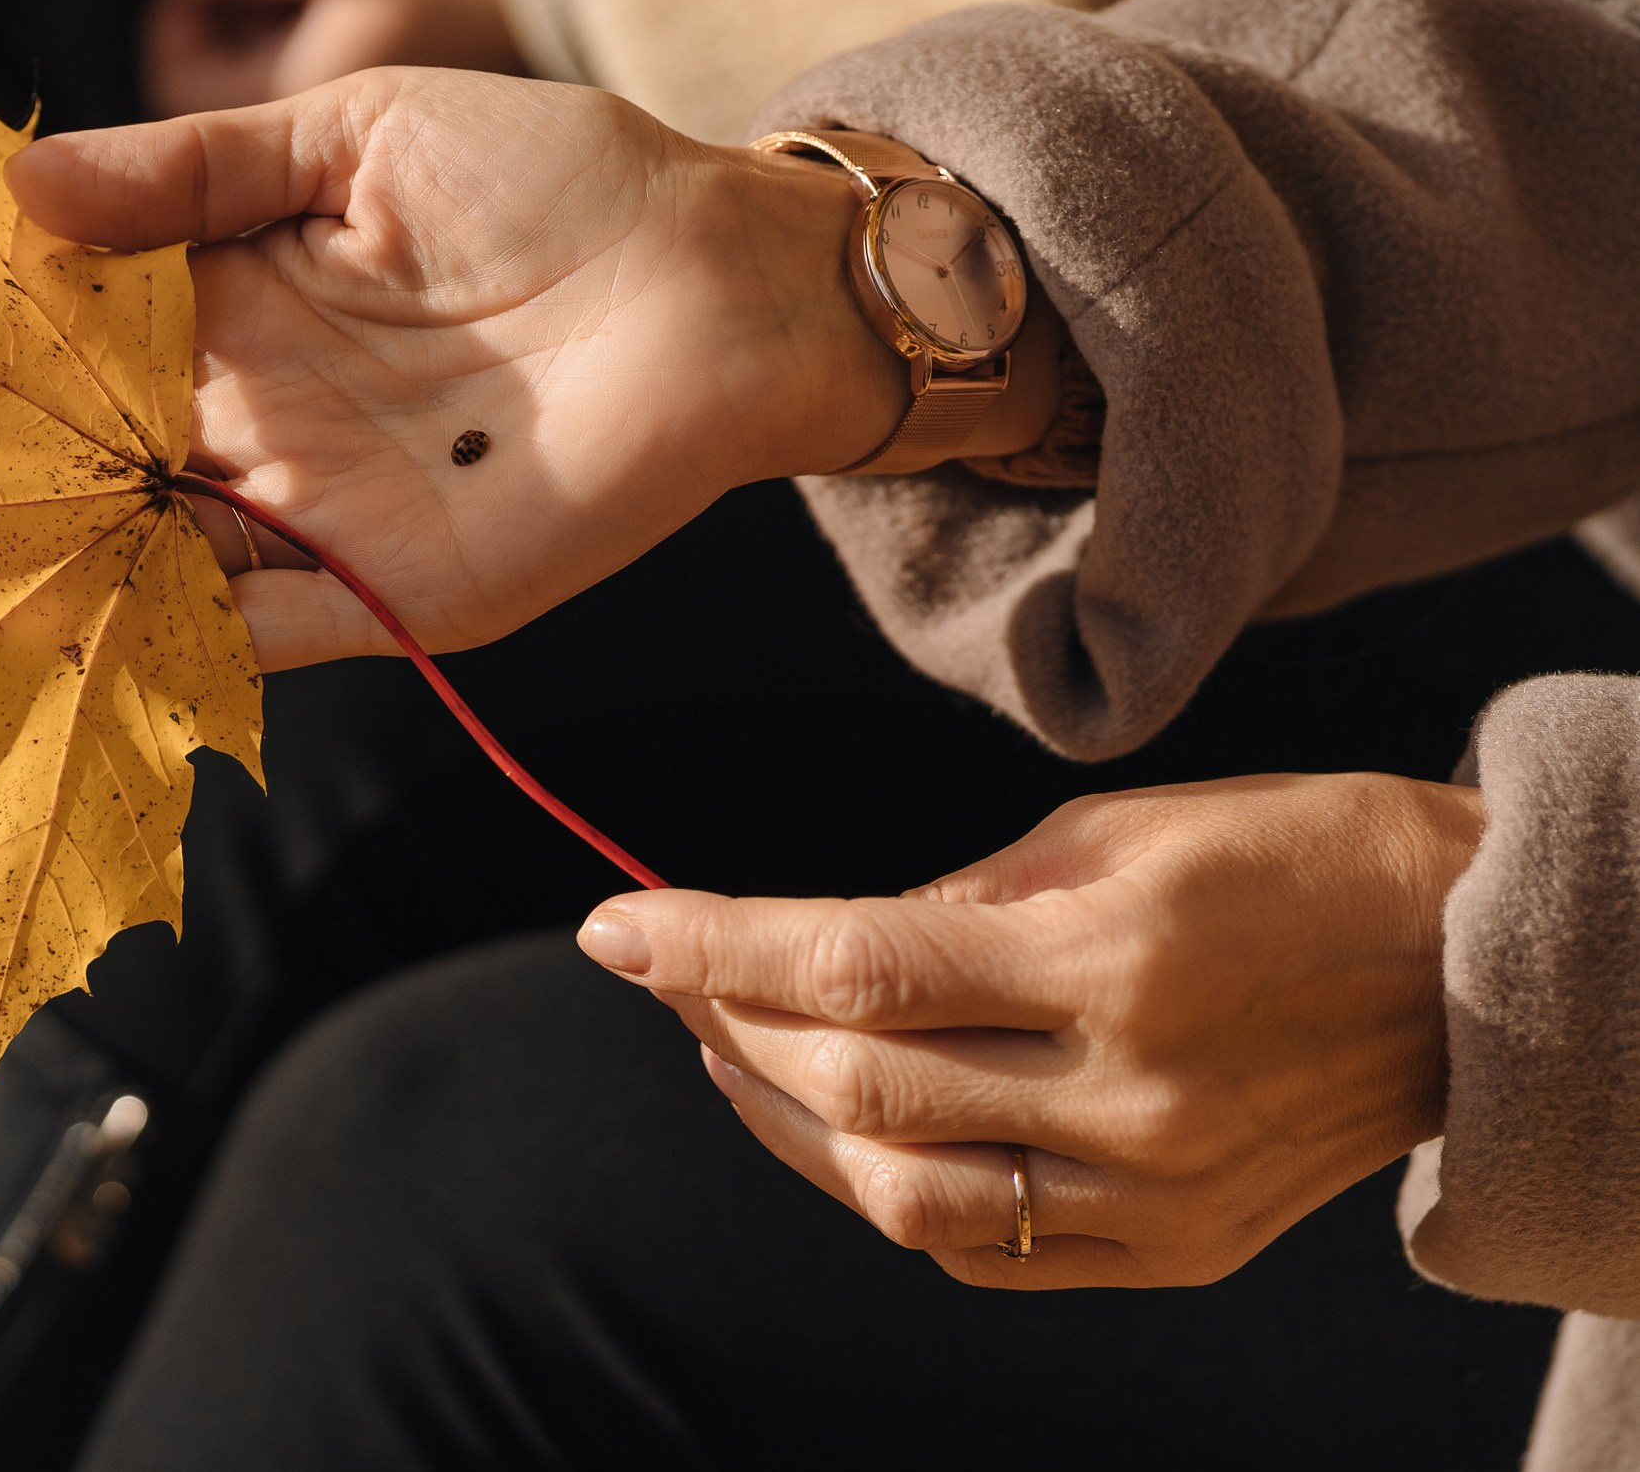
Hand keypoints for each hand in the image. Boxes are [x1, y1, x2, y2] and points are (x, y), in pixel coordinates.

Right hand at [8, 69, 1054, 670]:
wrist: (724, 274)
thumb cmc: (557, 174)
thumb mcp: (354, 134)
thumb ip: (195, 166)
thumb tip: (21, 183)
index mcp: (239, 305)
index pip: (81, 346)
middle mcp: (260, 423)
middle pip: (99, 467)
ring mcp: (317, 519)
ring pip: (155, 563)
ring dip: (57, 574)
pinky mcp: (389, 596)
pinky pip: (258, 634)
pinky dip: (171, 643)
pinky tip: (67, 634)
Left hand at [575, 772, 1480, 1287]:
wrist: (1470, 969)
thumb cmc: (1288, 857)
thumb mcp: (1113, 830)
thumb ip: (949, 903)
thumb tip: (811, 954)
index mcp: (1113, 959)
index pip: (852, 965)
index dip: (711, 945)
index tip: (614, 922)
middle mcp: (1130, 1097)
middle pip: (856, 1092)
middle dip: (727, 1026)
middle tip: (669, 973)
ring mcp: (1155, 1194)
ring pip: (902, 1199)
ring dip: (783, 1126)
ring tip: (733, 1052)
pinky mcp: (1175, 1250)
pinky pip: (984, 1254)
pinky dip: (886, 1195)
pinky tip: (841, 1132)